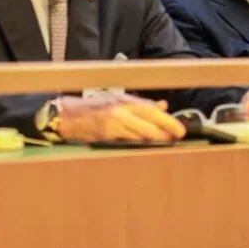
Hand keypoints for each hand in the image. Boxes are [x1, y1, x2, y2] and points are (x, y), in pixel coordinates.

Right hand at [55, 94, 185, 142]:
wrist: (69, 116)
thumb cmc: (94, 109)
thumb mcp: (118, 102)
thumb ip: (140, 105)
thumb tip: (162, 105)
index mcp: (124, 100)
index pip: (151, 109)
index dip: (167, 119)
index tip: (179, 128)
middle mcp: (120, 109)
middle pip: (149, 120)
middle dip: (166, 129)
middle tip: (178, 136)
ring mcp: (113, 122)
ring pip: (140, 133)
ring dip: (155, 139)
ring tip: (166, 142)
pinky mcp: (106, 134)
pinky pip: (127, 141)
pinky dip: (138, 144)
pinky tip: (145, 147)